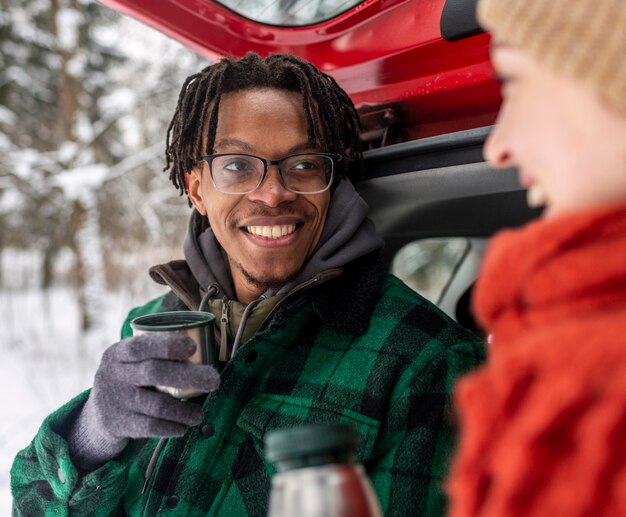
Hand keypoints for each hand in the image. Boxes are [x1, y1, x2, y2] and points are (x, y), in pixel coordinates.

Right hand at [68, 333, 219, 469]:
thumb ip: (155, 356)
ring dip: (183, 410)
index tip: (194, 347)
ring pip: (156, 405)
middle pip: (154, 372)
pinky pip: (150, 427)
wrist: (96, 416)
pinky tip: (183, 427)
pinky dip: (171, 427)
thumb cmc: (128, 380)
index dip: (168, 345)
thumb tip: (204, 353)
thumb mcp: (130, 362)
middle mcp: (113, 374)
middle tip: (214, 380)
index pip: (141, 346)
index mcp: (118, 353)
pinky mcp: (117, 424)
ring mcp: (114, 400)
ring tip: (200, 414)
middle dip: (188, 376)